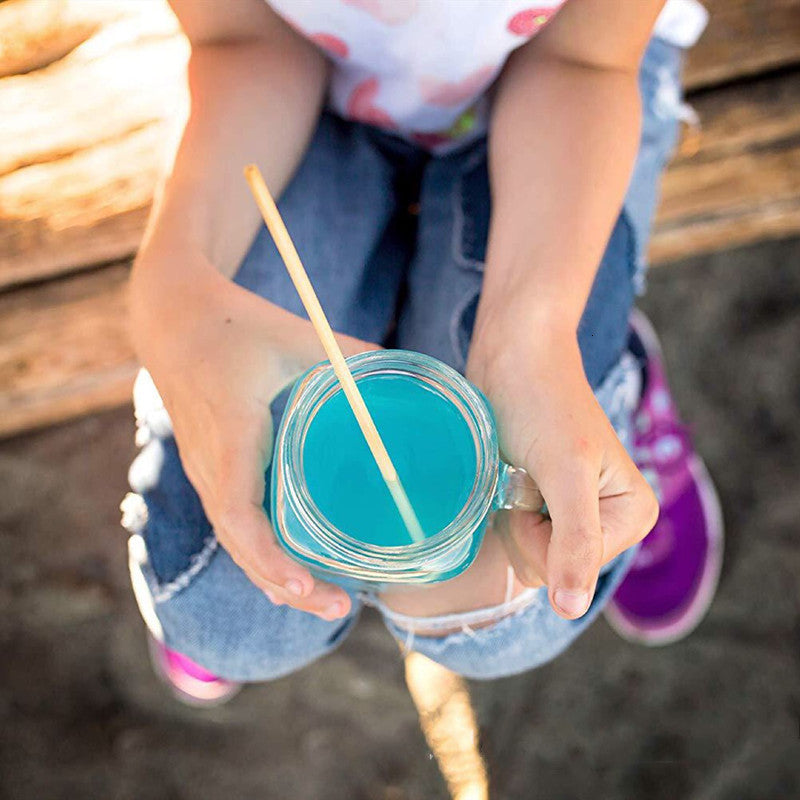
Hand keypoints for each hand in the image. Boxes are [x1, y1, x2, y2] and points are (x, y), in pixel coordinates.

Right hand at [131, 259, 374, 620]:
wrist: (172, 318)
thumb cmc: (234, 325)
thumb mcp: (297, 336)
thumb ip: (355, 355)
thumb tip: (411, 372)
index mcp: (233, 434)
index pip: (239, 514)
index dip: (269, 557)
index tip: (306, 586)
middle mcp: (212, 463)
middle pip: (240, 545)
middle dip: (285, 585)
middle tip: (341, 607)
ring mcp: (205, 470)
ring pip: (234, 542)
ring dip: (273, 578)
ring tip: (326, 603)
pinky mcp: (209, 469)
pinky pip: (231, 524)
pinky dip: (260, 556)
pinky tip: (292, 572)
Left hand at [467, 321, 657, 619]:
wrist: (515, 353)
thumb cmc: (541, 402)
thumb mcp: (564, 472)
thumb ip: (575, 542)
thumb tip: (571, 610)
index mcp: (633, 514)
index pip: (569, 571)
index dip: (538, 535)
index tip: (537, 484)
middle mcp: (611, 517)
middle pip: (549, 568)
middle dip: (524, 526)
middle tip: (526, 474)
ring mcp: (576, 510)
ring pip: (528, 553)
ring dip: (510, 514)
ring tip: (519, 469)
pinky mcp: (547, 499)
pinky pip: (517, 531)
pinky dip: (504, 507)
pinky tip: (511, 473)